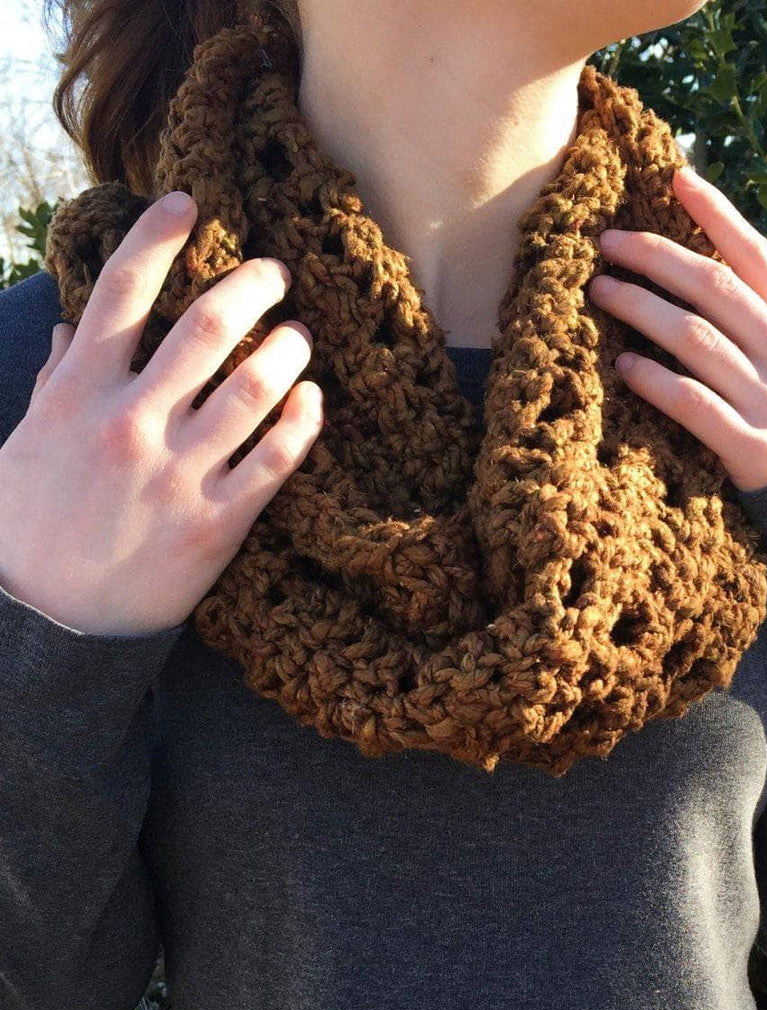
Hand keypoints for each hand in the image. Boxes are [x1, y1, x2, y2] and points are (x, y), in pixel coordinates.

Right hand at [0, 190, 322, 635]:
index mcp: (79, 393)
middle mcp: (130, 422)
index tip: (190, 203)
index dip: (159, 237)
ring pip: (251, 388)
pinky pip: (276, 459)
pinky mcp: (217, 523)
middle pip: (203, 328)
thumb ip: (57, 382)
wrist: (48, 623)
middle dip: (248, 286)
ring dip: (286, 350)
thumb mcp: (27, 444)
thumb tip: (73, 328)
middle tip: (274, 272)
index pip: (121, 292)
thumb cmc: (31, 527)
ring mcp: (176, 473)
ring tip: (299, 335)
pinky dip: (302, 421)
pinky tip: (313, 399)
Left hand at [588, 165, 766, 493]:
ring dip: (641, 309)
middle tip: (608, 241)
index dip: (717, 214)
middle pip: (715, 290)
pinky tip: (623, 364)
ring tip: (601, 291)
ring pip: (695, 340)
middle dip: (657, 257)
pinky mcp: (754, 450)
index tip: (676, 176)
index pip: (758, 257)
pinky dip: (655, 380)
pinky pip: (692, 405)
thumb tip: (717, 262)